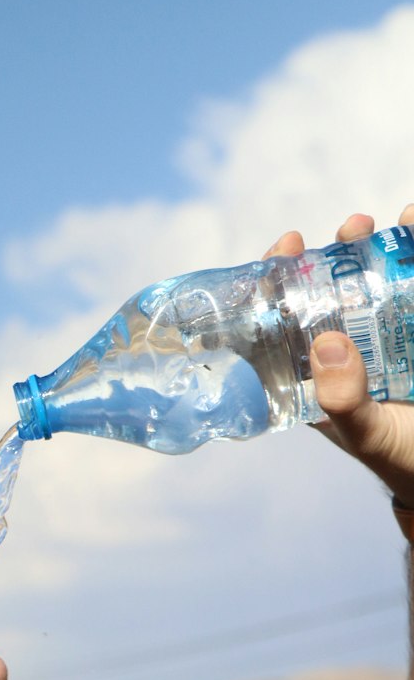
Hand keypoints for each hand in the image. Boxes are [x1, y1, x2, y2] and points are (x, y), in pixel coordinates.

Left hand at [267, 206, 413, 508]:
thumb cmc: (398, 457)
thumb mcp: (367, 435)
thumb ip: (343, 400)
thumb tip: (326, 344)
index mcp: (316, 375)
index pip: (285, 322)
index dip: (278, 283)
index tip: (285, 247)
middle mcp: (350, 348)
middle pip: (334, 289)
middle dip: (340, 252)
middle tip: (353, 227)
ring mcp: (389, 336)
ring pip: (379, 280)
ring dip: (384, 246)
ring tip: (404, 222)